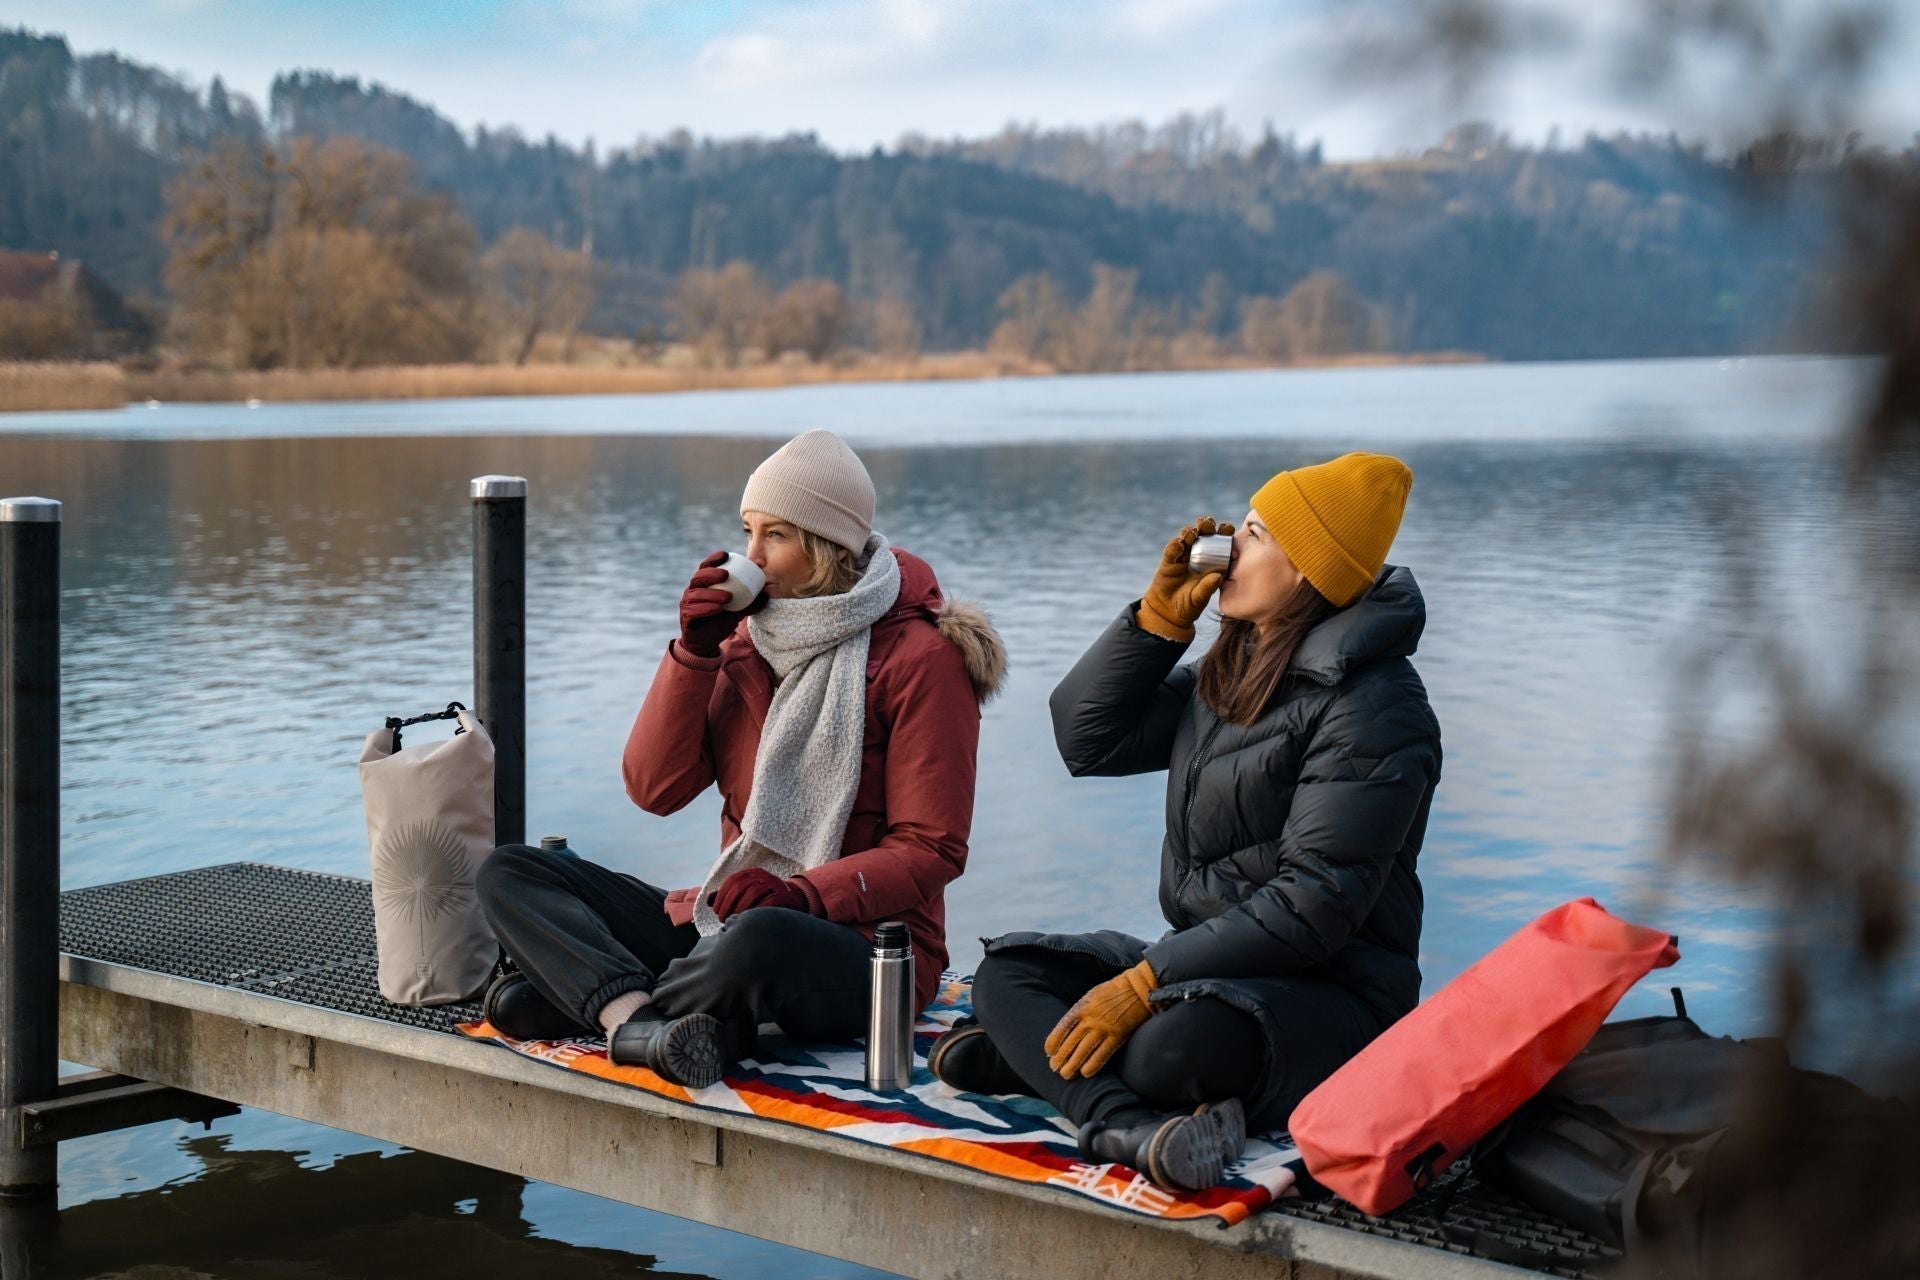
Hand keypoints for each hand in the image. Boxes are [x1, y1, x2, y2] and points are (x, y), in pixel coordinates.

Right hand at [679, 550, 740, 657]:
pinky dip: (705, 609)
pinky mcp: (686, 617)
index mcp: (704, 585)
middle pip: (698, 577)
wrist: (706, 642)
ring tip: (728, 597)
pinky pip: (693, 610)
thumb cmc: (720, 621)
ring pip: (696, 594)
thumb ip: (749, 603)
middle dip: (711, 573)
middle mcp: (693, 591)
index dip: (713, 559)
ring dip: (712, 593)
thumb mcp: (737, 611)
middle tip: (726, 575)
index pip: (705, 567)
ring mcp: (687, 603)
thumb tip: (766, 594)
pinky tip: (717, 609)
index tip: (725, 554)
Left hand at [711, 867, 816, 920]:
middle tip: (722, 918)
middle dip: (727, 904)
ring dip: (740, 907)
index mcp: (752, 873)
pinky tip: (750, 919)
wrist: (792, 902)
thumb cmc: (762, 901)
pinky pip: (769, 900)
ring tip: (734, 920)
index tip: (716, 910)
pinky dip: (758, 910)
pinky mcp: (785, 895)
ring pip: (753, 892)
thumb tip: (708, 900)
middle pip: (740, 886)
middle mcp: (763, 875)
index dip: (721, 896)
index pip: (732, 880)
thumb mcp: (744, 896)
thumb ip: (726, 897)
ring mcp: (775, 884)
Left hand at [1044, 960, 1157, 1078]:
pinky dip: (1092, 1065)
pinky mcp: (1117, 1036)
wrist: (1136, 989)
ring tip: (1066, 1075)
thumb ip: (1079, 1012)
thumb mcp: (1090, 996)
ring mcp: (1103, 1028)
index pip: (1062, 1028)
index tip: (1049, 1052)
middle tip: (1054, 1068)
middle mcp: (1090, 1019)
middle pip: (1070, 1042)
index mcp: (1081, 1007)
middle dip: (1060, 1057)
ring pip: (1083, 1051)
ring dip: (1073, 1065)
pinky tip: (1085, 1073)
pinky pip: (1102, 1054)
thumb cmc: (1112, 992)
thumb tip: (1068, 1029)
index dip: (1054, 1042)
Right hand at [1137, 517, 1233, 641]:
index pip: (1221, 541)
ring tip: (1192, 533)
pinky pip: (1172, 549)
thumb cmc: (1189, 605)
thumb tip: (1218, 576)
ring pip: (1187, 537)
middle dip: (1206, 525)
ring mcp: (1183, 555)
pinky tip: (1179, 544)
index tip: (1227, 528)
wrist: (1168, 611)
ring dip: (1190, 532)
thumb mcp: (1200, 598)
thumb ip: (1208, 587)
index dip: (1224, 532)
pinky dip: (1175, 545)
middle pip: (1204, 533)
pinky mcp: (1169, 560)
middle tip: (1207, 524)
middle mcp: (1199, 554)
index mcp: (1213, 560)